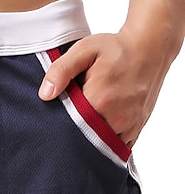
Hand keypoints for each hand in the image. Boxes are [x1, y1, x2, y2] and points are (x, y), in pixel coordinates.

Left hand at [38, 30, 166, 147]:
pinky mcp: (137, 127)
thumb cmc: (114, 49)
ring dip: (89, 139)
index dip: (59, 123)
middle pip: (85, 138)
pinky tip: (96, 129)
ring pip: (101, 145)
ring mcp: (130, 125)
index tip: (55, 116)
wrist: (148, 48)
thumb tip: (45, 94)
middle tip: (67, 118)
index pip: (70, 125)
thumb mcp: (83, 51)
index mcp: (100, 99)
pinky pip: (117, 145)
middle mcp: (117, 117)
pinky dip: (105, 141)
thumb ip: (61, 71)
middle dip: (73, 133)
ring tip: (82, 122)